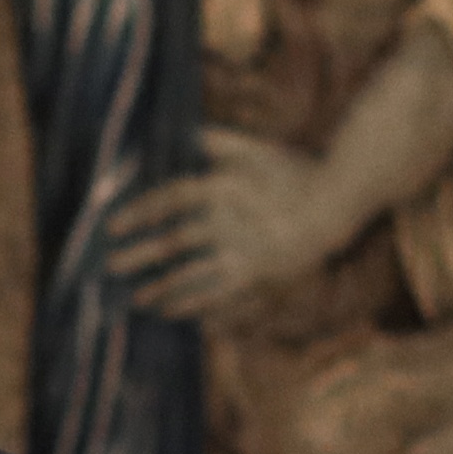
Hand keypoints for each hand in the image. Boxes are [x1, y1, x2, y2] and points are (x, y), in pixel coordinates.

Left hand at [102, 125, 359, 320]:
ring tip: (141, 300)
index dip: (140, 212)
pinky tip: (192, 321)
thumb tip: (190, 132)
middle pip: (176, 243)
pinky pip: (229, 304)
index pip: (172, 199)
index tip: (112, 227)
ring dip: (166, 291)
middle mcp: (232, 225)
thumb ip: (222, 142)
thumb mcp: (259, 150)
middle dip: (140, 256)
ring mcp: (249, 257)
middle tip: (111, 266)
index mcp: (226, 189)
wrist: (340, 206)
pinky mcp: (266, 282)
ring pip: (197, 280)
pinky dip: (209, 312)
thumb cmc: (298, 174)